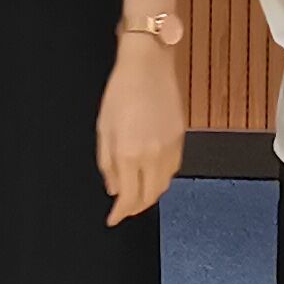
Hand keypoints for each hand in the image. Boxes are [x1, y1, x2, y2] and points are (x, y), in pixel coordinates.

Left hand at [98, 34, 183, 224]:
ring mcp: (169, 147)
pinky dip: (162, 178)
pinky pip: (173, 169)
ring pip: (163, 186)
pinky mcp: (180, 139)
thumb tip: (113, 188)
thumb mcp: (103, 129)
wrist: (148, 64)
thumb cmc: (122, 90)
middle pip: (148, 197)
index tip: (113, 219)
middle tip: (125, 209)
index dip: (120, 213)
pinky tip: (153, 174)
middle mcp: (151, 155)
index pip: (128, 197)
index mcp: (128, 153)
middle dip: (135, 208)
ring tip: (138, 193)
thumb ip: (106, 163)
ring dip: (150, 195)